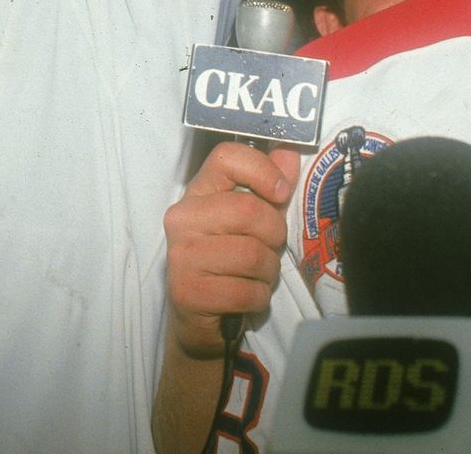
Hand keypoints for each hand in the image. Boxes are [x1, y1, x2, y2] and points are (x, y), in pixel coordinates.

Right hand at [162, 141, 299, 359]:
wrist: (198, 319)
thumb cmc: (228, 262)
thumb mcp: (251, 221)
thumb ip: (268, 187)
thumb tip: (289, 152)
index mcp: (198, 193)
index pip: (226, 157)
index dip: (263, 170)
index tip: (280, 193)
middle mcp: (182, 218)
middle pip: (249, 210)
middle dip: (275, 235)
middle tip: (269, 248)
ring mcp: (181, 256)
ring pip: (253, 255)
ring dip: (268, 272)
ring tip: (256, 276)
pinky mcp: (187, 292)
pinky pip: (246, 291)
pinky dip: (258, 298)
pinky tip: (245, 298)